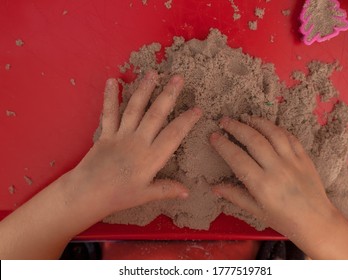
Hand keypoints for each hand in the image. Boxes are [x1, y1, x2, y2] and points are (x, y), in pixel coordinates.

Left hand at [72, 71, 201, 215]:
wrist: (88, 193)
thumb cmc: (119, 196)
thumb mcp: (145, 195)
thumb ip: (166, 189)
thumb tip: (188, 191)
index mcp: (151, 157)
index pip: (174, 135)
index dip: (187, 121)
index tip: (197, 109)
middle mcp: (138, 141)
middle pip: (156, 114)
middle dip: (169, 95)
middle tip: (178, 78)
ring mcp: (121, 135)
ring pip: (135, 108)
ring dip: (145, 89)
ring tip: (153, 73)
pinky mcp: (106, 133)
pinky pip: (109, 112)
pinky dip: (111, 97)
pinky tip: (113, 81)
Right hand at [209, 115, 347, 258]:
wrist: (317, 222)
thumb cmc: (284, 220)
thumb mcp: (256, 211)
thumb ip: (235, 196)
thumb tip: (214, 187)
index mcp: (262, 185)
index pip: (237, 158)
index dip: (223, 145)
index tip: (213, 136)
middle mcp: (276, 169)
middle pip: (253, 140)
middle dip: (236, 127)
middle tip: (224, 121)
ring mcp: (292, 161)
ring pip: (272, 133)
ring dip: (256, 122)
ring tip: (244, 117)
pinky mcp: (304, 157)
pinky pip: (289, 137)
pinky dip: (276, 128)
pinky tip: (267, 126)